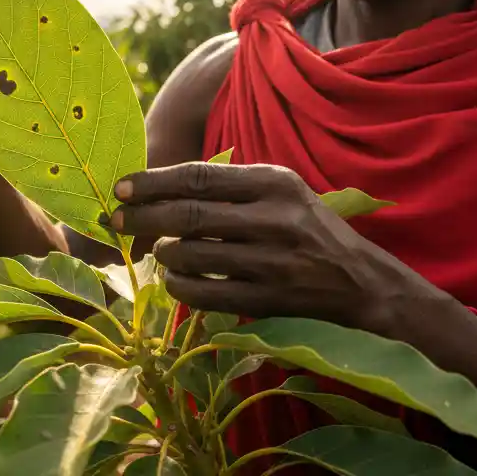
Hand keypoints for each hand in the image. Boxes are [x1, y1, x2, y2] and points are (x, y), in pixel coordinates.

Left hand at [108, 162, 429, 331]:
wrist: (362, 283)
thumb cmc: (308, 229)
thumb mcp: (281, 192)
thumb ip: (230, 184)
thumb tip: (157, 186)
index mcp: (275, 183)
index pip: (199, 176)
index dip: (153, 182)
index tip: (121, 187)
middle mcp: (275, 219)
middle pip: (188, 215)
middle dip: (142, 217)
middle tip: (114, 220)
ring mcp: (273, 262)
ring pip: (192, 256)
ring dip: (162, 254)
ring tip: (158, 250)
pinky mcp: (270, 300)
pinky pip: (206, 294)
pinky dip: (179, 287)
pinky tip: (174, 280)